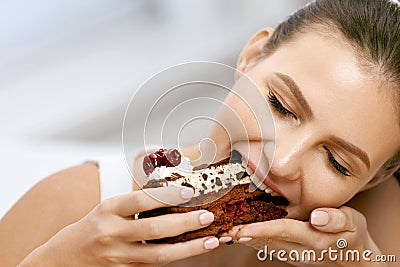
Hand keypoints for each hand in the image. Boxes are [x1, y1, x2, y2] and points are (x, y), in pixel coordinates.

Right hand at [19, 186, 218, 265]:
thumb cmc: (92, 226)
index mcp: (108, 209)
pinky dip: (176, 257)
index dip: (166, 195)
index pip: (140, 200)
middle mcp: (112, 232)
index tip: (189, 191)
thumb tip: (174, 191)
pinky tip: (192, 250)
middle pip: (153, 229)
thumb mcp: (108, 208)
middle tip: (207, 216)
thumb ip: (135, 203)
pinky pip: (154, 265)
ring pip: (159, 255)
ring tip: (211, 240)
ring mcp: (118, 256)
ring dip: (189, 248)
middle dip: (184, 223)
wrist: (64, 258)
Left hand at [223, 206, 385, 265]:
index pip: (283, 231)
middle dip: (243, 235)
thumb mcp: (354, 223)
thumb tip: (317, 217)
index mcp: (314, 239)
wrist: (355, 259)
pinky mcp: (289, 253)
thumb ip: (336, 219)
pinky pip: (266, 247)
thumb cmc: (353, 236)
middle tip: (220, 230)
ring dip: (243, 240)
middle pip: (267, 241)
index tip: (241, 228)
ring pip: (263, 246)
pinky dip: (250, 240)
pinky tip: (237, 233)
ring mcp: (293, 254)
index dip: (261, 229)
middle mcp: (300, 249)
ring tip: (222, 232)